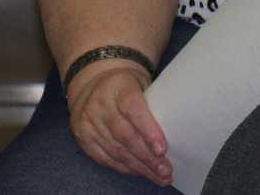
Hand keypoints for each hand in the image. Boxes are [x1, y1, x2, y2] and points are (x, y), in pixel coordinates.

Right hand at [67, 61, 172, 184]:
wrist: (91, 83)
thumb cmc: (125, 87)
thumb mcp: (139, 84)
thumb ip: (153, 103)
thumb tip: (176, 132)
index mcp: (117, 86)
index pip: (132, 109)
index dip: (148, 130)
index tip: (163, 149)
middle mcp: (99, 104)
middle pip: (125, 135)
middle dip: (147, 156)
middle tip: (166, 170)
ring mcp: (88, 122)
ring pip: (116, 151)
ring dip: (139, 167)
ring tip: (158, 176)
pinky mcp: (83, 137)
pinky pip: (105, 158)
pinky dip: (125, 168)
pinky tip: (140, 171)